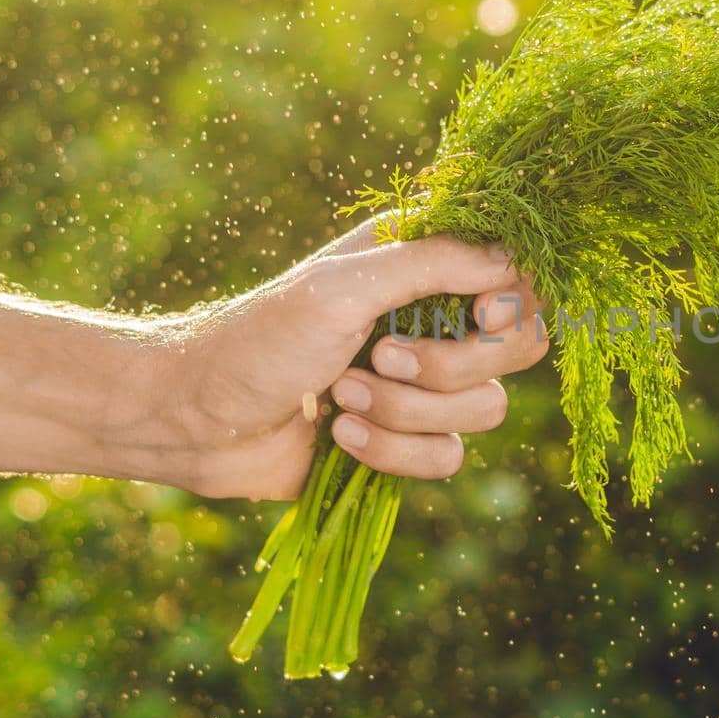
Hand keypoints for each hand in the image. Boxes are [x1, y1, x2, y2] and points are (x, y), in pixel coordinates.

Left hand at [157, 220, 548, 499]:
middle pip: (520, 346)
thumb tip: (510, 259)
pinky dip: (393, 451)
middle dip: (451, 367)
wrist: (198, 419)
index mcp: (424, 262)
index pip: (519, 275)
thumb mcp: (343, 288)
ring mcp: (426, 384)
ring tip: (341, 397)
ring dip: (407, 410)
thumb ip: (432, 265)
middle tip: (382, 358)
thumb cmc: (260, 337)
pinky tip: (341, 436)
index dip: (511, 302)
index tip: (476, 317)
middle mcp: (436, 318)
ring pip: (486, 408)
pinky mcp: (409, 440)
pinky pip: (448, 458)